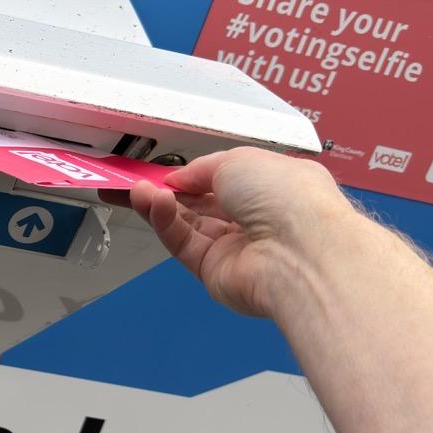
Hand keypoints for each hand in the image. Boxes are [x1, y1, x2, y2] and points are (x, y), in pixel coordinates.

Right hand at [100, 147, 358, 316]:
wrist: (300, 253)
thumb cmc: (287, 198)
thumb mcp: (238, 160)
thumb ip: (201, 168)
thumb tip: (179, 178)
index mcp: (270, 186)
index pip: (221, 179)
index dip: (190, 173)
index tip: (158, 168)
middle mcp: (254, 219)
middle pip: (198, 203)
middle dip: (165, 190)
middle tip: (132, 180)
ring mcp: (234, 247)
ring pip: (186, 223)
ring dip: (160, 205)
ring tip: (136, 190)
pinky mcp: (214, 271)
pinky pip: (182, 243)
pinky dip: (166, 223)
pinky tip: (154, 204)